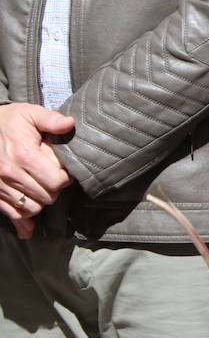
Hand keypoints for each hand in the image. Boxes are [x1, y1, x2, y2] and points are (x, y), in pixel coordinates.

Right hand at [0, 103, 74, 232]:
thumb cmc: (10, 121)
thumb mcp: (30, 114)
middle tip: (51, 178)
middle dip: (54, 190)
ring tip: (40, 188)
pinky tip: (29, 223)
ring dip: (40, 202)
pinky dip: (23, 218)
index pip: (56, 181)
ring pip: (32, 209)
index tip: (62, 170)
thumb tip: (70, 124)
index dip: (64, 177)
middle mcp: (9, 172)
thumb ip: (51, 120)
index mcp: (23, 155)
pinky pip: (13, 214)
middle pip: (47, 197)